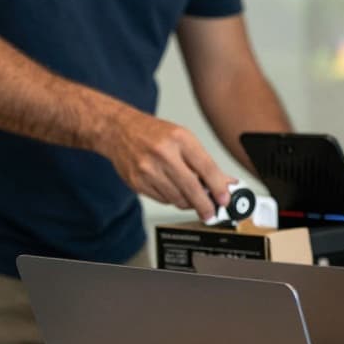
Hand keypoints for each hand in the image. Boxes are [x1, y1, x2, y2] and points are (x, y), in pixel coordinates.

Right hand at [100, 107, 233, 220]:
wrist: (119, 130)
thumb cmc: (153, 133)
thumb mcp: (184, 139)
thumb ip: (205, 163)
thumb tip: (225, 183)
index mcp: (179, 139)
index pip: (206, 168)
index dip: (219, 188)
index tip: (225, 200)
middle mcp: (163, 154)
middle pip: (192, 188)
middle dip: (205, 205)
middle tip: (212, 213)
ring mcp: (147, 169)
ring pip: (177, 198)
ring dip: (188, 202)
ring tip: (191, 196)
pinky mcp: (137, 182)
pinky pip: (163, 199)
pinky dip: (172, 199)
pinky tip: (172, 189)